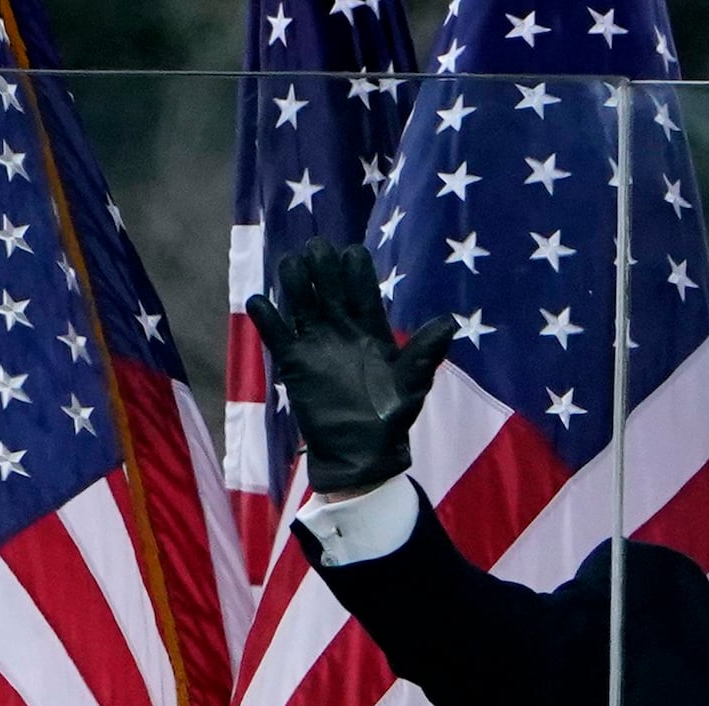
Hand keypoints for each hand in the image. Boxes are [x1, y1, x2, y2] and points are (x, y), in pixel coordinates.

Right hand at [244, 240, 456, 501]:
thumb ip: (425, 353)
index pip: (361, 285)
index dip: (355, 267)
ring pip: (300, 300)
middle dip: (321, 264)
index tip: (350, 255)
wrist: (359, 452)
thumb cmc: (390, 418)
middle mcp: (341, 327)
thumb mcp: (412, 384)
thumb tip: (450, 322)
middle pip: (327, 284)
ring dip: (293, 280)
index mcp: (370, 326)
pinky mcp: (293, 362)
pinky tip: (258, 300)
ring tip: (289, 265)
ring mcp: (315, 342)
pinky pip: (277, 334)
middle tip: (314, 248)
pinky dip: (267, 318)